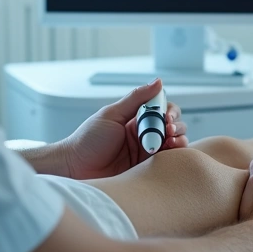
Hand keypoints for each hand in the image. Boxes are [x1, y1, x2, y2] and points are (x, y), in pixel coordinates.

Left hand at [62, 79, 188, 179]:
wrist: (75, 168)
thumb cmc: (88, 140)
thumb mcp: (111, 114)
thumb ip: (136, 98)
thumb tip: (157, 82)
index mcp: (136, 119)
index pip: (163, 110)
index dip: (170, 112)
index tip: (167, 117)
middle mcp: (144, 134)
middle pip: (172, 126)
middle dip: (175, 126)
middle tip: (167, 131)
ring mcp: (146, 152)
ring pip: (173, 144)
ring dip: (178, 140)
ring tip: (169, 142)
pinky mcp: (146, 169)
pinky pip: (166, 162)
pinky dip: (173, 157)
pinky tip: (169, 155)